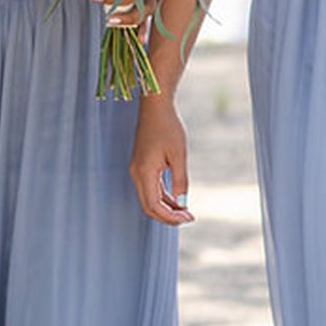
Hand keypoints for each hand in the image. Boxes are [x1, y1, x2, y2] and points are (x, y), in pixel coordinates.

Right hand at [129, 96, 192, 224]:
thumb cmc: (168, 128)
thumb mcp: (178, 155)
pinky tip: (176, 199)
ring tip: (185, 211)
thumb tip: (182, 203)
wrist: (155, 108)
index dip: (171, 216)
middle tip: (187, 218)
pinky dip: (162, 197)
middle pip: (148, 206)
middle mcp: (136, 173)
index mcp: (144, 172)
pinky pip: (149, 188)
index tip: (189, 217)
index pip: (154, 205)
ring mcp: (137, 169)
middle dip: (167, 216)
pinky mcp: (141, 165)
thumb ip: (180, 180)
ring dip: (165, 208)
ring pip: (148, 198)